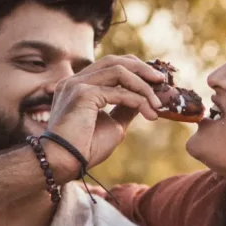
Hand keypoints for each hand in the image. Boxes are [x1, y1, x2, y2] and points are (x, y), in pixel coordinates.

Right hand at [43, 55, 166, 179]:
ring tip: (158, 103)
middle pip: (115, 61)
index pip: (110, 65)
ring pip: (120, 72)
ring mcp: (77, 84)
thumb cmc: (84, 149)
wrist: (63, 163)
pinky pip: (119, 92)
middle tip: (162, 81)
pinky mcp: (83, 93)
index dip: (134, 69)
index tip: (155, 81)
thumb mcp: (112, 125)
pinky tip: (149, 113)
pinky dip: (138, 101)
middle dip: (142, 69)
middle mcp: (75, 80)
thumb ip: (125, 108)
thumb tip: (145, 99)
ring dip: (144, 86)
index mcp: (78, 85)